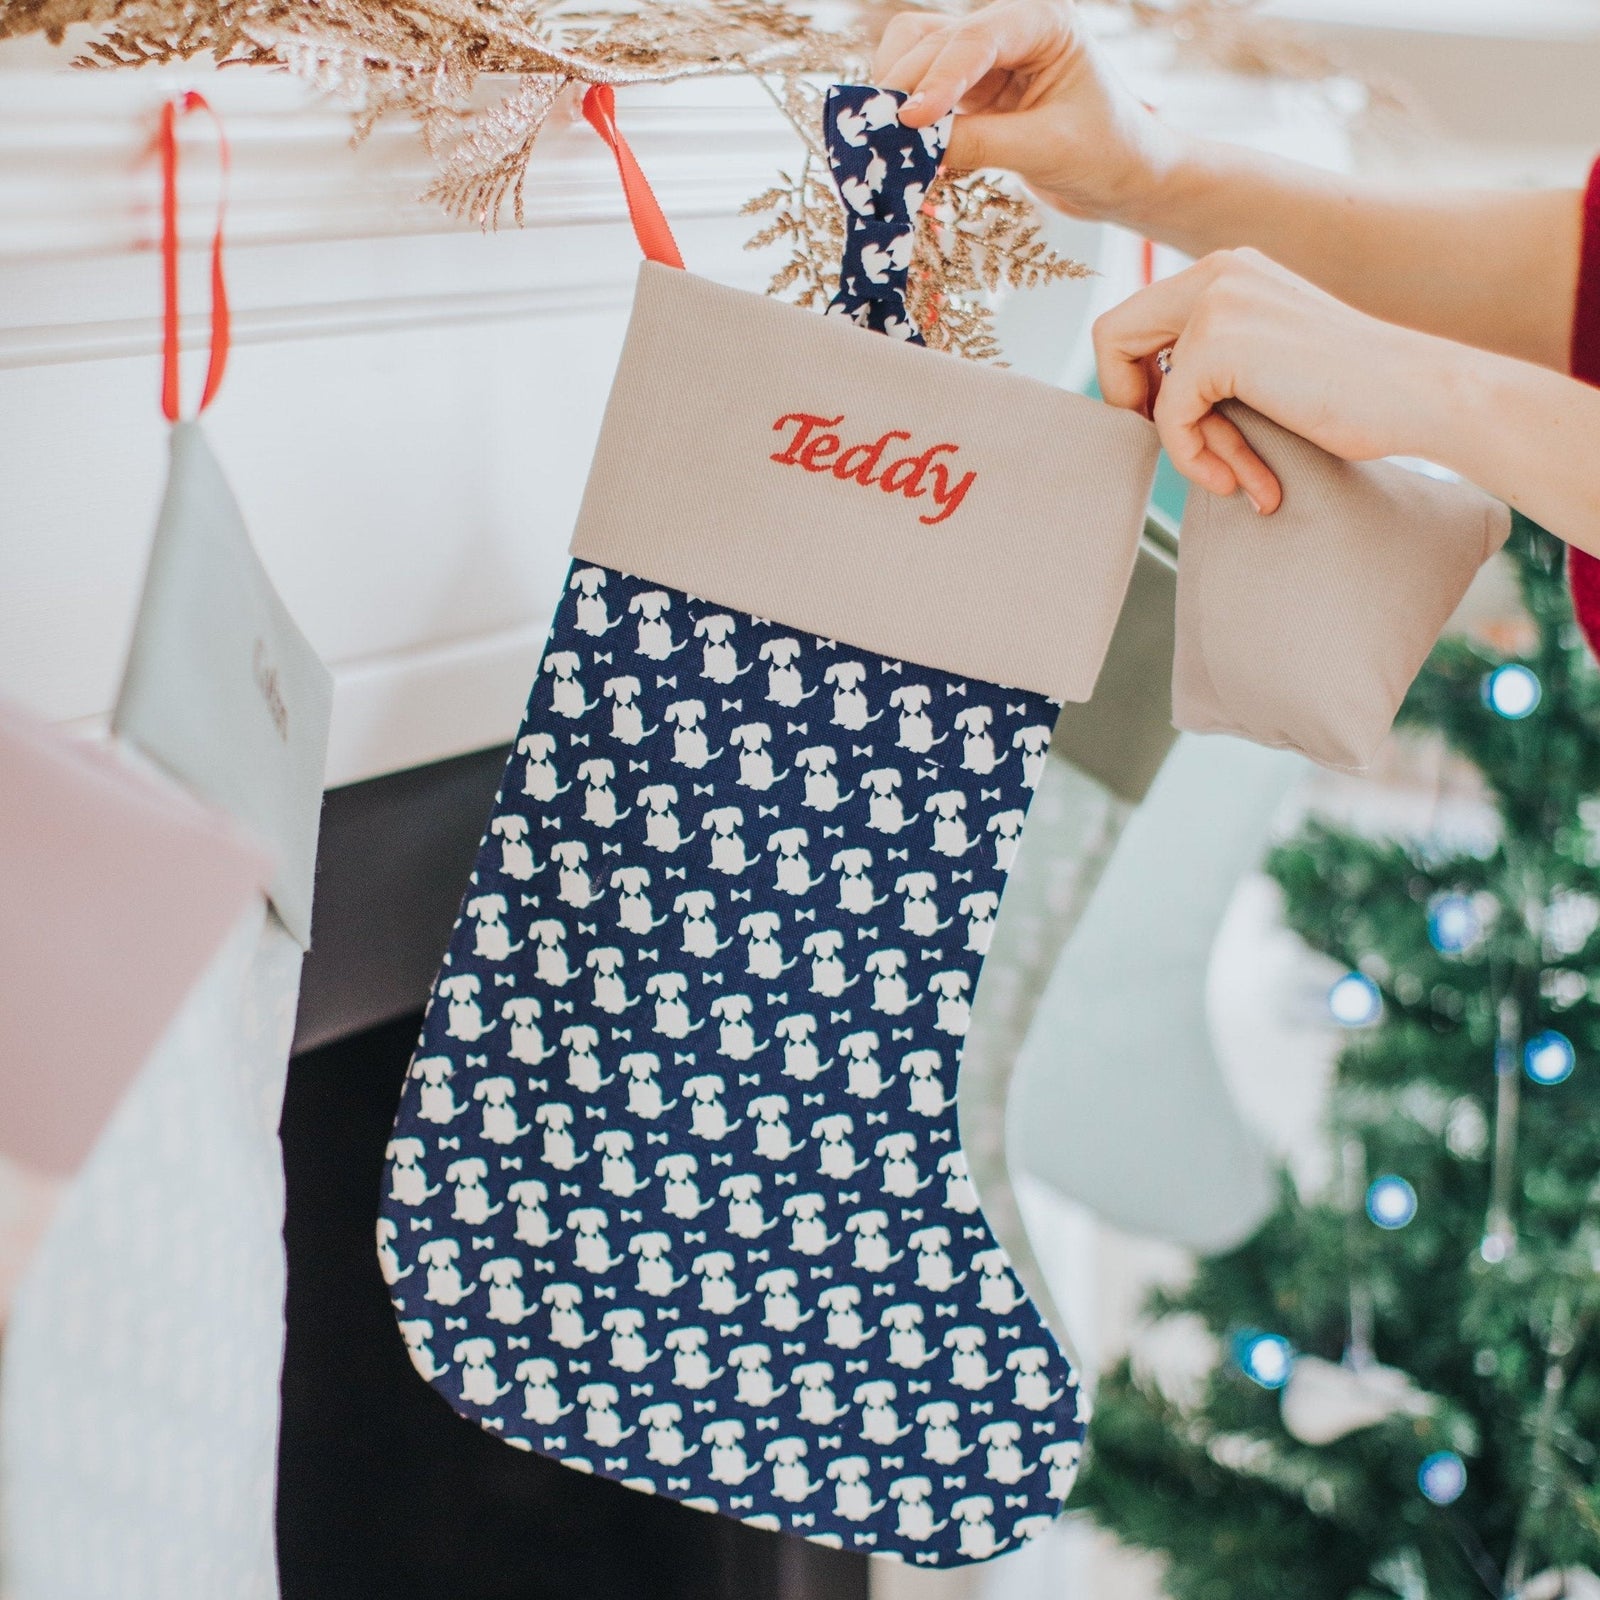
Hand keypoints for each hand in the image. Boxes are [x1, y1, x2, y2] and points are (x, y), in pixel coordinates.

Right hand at [873, 0, 1178, 222]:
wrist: (1123, 178)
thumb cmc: (1105, 154)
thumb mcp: (1046, 150)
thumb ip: (982, 144)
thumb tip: (915, 150)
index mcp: (1043, 23)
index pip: (977, 38)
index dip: (937, 77)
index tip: (909, 119)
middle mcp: (1010, 29)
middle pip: (934, 40)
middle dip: (903, 86)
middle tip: (876, 137)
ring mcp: (986, 57)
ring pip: (917, 54)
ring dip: (894, 93)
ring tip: (883, 141)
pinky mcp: (971, 90)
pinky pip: (922, 92)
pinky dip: (906, 117)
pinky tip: (901, 148)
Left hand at [1093, 248, 1436, 510]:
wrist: (1419, 395)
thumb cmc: (1354, 394)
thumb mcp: (1268, 360)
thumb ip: (1212, 357)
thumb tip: (1139, 392)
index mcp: (1229, 270)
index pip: (1133, 318)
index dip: (1132, 379)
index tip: (1167, 423)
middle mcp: (1218, 271)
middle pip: (1111, 337)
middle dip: (1131, 404)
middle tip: (1180, 446)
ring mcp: (1217, 302)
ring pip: (1143, 387)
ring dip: (1187, 446)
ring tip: (1237, 475)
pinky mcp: (1217, 344)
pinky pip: (1168, 418)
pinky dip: (1194, 459)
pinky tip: (1240, 481)